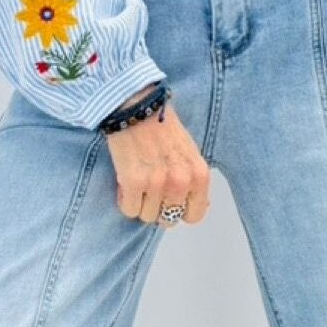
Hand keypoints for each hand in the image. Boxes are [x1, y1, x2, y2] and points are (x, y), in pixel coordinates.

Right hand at [104, 87, 210, 228]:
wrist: (136, 107)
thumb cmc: (163, 128)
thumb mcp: (190, 154)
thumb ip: (194, 181)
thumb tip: (201, 207)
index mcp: (199, 175)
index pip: (195, 215)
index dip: (180, 211)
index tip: (170, 202)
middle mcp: (181, 182)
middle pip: (168, 219)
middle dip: (158, 207)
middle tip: (150, 189)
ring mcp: (157, 183)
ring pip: (147, 216)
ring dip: (140, 202)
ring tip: (138, 180)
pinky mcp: (133, 182)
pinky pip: (129, 209)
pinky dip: (125, 199)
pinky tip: (126, 182)